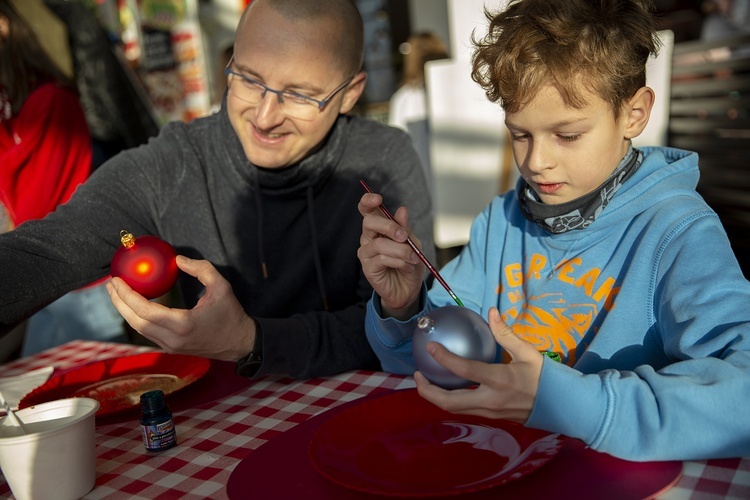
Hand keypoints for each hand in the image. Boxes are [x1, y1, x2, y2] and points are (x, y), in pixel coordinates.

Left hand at [106, 255, 254, 361]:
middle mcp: (172, 339)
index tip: (116, 280)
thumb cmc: (231, 314)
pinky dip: (136, 318)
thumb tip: (177, 260)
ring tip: (116, 293)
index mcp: (182, 324)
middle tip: (110, 284)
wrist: (240, 344)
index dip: (126, 295)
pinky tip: (133, 305)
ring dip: (125, 311)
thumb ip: (201, 269)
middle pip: (135, 321)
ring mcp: (170, 346)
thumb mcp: (221, 287)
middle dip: (118, 302)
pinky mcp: (171, 348)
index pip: (145, 310)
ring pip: (139, 329)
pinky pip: (147, 332)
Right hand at [357, 192, 424, 318]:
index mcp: (379, 228)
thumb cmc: (410, 263)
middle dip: (389, 226)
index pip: (367, 210)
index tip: (378, 199)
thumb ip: (405, 228)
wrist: (409, 288)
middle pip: (369, 222)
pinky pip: (382, 259)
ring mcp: (366, 253)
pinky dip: (399, 262)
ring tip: (413, 258)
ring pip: (379, 244)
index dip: (368, 201)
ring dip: (401, 251)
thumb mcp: (413, 243)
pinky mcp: (368, 268)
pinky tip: (407, 267)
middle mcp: (369, 238)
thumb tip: (401, 210)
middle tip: (405, 237)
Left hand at [414, 308, 542, 422]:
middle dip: (428, 391)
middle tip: (417, 375)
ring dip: (436, 397)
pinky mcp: (492, 417)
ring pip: (454, 409)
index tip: (430, 347)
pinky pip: (465, 410)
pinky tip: (448, 386)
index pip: (464, 371)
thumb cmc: (547, 377)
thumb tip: (492, 312)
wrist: (564, 406)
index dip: (444, 359)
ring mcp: (490, 413)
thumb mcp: (528, 352)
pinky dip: (451, 400)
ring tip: (427, 381)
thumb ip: (506, 334)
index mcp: (500, 381)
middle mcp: (490, 400)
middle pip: (449, 403)